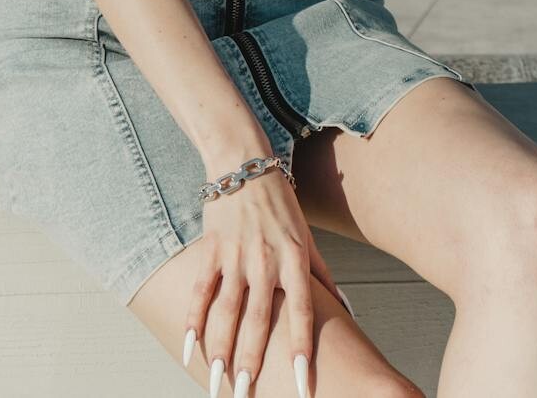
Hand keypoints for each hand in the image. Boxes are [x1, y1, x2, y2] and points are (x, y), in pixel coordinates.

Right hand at [184, 157, 348, 397]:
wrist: (242, 163)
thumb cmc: (280, 202)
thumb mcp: (307, 234)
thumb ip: (322, 274)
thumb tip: (346, 309)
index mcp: (294, 257)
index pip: (301, 311)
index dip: (302, 347)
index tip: (303, 382)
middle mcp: (266, 259)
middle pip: (259, 319)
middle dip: (252, 362)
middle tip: (246, 395)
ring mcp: (236, 255)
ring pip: (227, 311)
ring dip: (221, 350)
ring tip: (217, 382)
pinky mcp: (212, 249)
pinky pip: (201, 291)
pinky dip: (194, 321)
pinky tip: (190, 348)